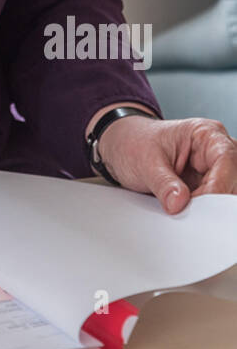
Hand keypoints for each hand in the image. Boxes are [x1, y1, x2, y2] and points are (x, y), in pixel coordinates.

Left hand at [97, 115, 236, 213]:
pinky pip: (214, 202)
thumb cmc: (135, 142)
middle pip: (232, 178)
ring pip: (227, 192)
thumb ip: (163, 183)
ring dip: (210, 207)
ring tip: (187, 213)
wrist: (122, 146)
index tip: (204, 205)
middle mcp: (215, 150)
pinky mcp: (207, 186)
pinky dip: (205, 212)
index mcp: (205, 133)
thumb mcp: (144, 162)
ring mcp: (213, 169)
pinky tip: (190, 215)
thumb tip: (179, 203)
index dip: (219, 184)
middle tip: (194, 214)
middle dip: (216, 198)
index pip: (226, 159)